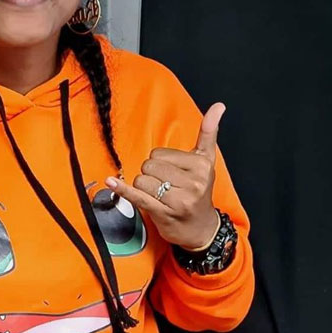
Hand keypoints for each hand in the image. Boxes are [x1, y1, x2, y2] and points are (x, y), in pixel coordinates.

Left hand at [106, 103, 225, 250]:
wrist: (200, 228)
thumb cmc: (199, 191)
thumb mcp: (206, 160)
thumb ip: (208, 132)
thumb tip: (219, 105)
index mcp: (201, 165)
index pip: (159, 153)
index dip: (160, 162)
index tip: (173, 173)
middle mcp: (194, 182)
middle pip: (149, 166)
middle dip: (151, 175)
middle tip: (166, 186)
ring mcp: (179, 199)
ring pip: (141, 181)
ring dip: (144, 188)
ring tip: (160, 196)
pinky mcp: (165, 213)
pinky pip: (138, 197)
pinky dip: (123, 190)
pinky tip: (112, 182)